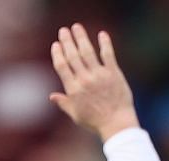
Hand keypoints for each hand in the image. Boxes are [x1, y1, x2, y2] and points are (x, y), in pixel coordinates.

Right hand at [50, 23, 138, 140]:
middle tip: (64, 30)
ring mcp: (99, 75)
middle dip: (67, 41)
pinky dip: (105, 43)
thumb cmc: (96, 122)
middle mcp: (84, 80)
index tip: (56, 45)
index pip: (62, 66)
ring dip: (81, 38)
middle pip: (72, 55)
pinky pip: (108, 55)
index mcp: (73, 89)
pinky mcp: (113, 73)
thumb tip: (51, 96)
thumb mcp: (76, 115)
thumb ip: (64, 103)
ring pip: (87, 52)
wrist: (117, 125)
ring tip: (77, 27)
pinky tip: (102, 34)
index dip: (58, 53)